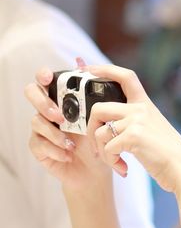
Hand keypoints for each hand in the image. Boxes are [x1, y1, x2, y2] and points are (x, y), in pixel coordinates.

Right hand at [25, 67, 110, 190]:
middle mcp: (49, 110)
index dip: (43, 75)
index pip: (45, 79)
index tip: (48, 78)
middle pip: (32, 93)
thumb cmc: (100, 137)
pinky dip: (55, 150)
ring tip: (72, 144)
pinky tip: (68, 154)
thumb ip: (93, 90)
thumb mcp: (103, 114)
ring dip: (55, 134)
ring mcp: (41, 128)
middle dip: (43, 103)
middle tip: (60, 116)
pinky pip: (38, 144)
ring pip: (36, 121)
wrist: (98, 167)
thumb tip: (81, 61)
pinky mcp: (39, 147)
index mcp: (63, 98)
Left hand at [83, 64, 180, 192]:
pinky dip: (111, 161)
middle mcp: (141, 109)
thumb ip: (135, 121)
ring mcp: (137, 121)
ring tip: (113, 162)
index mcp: (146, 105)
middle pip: (98, 108)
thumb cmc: (168, 155)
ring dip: (101, 152)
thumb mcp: (153, 129)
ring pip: (99, 131)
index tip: (86, 69)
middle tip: (96, 147)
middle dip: (90, 129)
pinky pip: (107, 148)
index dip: (104, 69)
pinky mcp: (134, 136)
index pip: (124, 76)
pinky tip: (123, 168)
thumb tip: (106, 126)